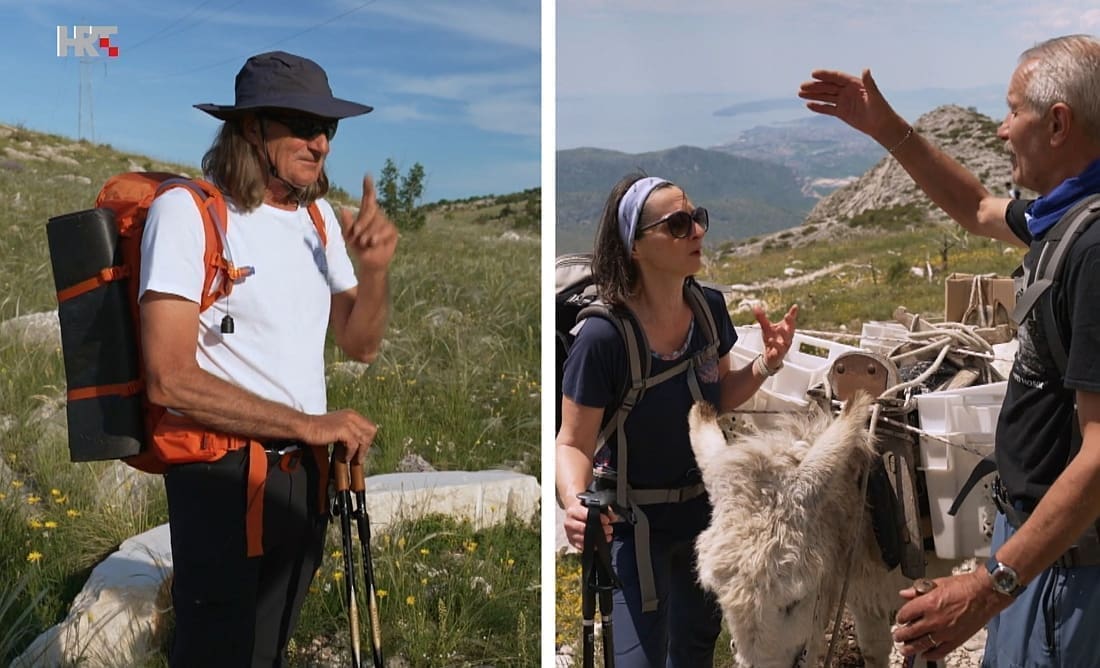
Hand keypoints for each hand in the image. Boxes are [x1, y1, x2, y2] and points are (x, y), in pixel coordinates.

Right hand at [302, 408, 376, 462]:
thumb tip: (358, 446)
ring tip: (351, 460)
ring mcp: (348, 421)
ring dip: (358, 452)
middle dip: (366, 446)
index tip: (361, 451)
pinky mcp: (343, 429)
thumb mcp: (337, 427)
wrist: (305, 427)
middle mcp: (352, 415)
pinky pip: (354, 444)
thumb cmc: (318, 429)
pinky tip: (343, 458)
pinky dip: (350, 453)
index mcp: (352, 414)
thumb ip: (348, 432)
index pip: (370, 427)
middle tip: (358, 457)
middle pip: (371, 431)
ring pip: (363, 439)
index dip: (367, 440)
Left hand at [339, 174, 397, 272]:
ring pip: (377, 222)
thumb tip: (343, 208)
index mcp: (366, 214)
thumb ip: (347, 223)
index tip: (367, 175)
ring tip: (365, 243)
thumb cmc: (358, 248)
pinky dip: (377, 236)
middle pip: (370, 210)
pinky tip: (373, 242)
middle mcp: (377, 215)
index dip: (368, 187)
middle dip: (362, 223)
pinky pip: (385, 230)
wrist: (369, 262)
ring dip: (368, 233)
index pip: (368, 198)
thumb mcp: (348, 236)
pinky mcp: (392, 231)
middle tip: (356, 235)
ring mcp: (386, 222)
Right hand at [563, 500, 614, 550]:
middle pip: (584, 529)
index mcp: (573, 511)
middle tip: (609, 529)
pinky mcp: (572, 542)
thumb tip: (613, 518)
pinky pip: (582, 547)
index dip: (598, 518)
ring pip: (583, 539)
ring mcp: (569, 533)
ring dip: (597, 540)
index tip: (607, 520)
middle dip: (600, 530)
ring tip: (606, 536)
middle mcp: (569, 522)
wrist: (573, 513)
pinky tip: (599, 543)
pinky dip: (592, 546)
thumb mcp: (594, 505)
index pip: (586, 515)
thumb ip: (605, 511)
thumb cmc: (584, 509)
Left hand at [753, 304, 797, 370]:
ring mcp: (784, 346)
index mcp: (786, 330)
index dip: (793, 314)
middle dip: (790, 322)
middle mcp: (787, 337)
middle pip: (791, 329)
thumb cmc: (772, 340)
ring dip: (784, 334)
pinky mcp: (779, 354)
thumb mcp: (766, 328)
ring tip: (779, 327)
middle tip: (787, 315)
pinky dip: (775, 344)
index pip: (790, 321)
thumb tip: (756, 307)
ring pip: (786, 340)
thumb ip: (762, 318)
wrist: (770, 356)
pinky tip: (770, 340)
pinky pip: (779, 350)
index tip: (794, 307)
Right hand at [798, 69, 903, 141]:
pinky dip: (818, 107)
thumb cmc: (881, 109)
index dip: (825, 75)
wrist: (882, 126)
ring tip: (800, 94)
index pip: (837, 77)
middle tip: (802, 86)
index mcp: (855, 84)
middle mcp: (847, 91)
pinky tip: (808, 105)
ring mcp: (844, 101)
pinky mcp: (841, 112)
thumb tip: (865, 69)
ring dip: (813, 95)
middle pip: (828, 87)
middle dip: (815, 86)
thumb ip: (869, 83)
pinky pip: (827, 108)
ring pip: (825, 97)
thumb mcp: (875, 96)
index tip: (813, 73)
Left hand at [892, 570, 1010, 660]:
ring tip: (904, 649)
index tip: (900, 619)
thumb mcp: (937, 583)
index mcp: (928, 603)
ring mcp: (945, 632)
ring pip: (922, 644)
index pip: (905, 614)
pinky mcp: (956, 640)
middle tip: (897, 636)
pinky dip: (931, 655)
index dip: (900, 618)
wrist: (985, 593)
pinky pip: (940, 651)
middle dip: (901, 635)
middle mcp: (934, 619)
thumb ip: (918, 590)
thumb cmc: (965, 586)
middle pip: (910, 632)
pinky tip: (925, 654)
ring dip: (911, 648)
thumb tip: (905, 593)